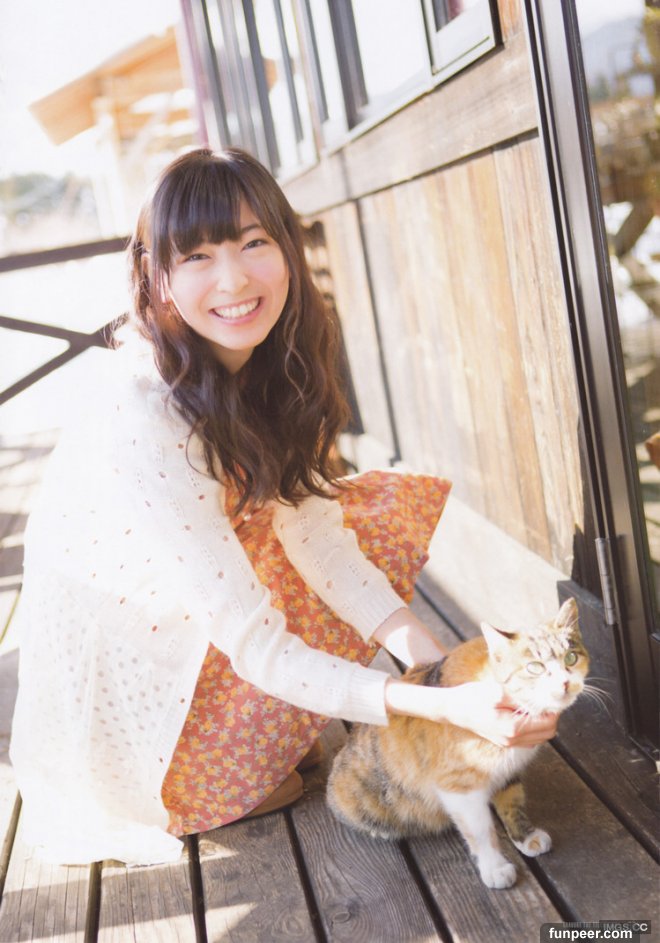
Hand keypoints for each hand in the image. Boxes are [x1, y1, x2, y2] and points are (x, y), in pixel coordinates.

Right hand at [440, 682, 557, 747]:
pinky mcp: (504, 742)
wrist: (453, 709)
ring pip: (540, 738)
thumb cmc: (472, 698)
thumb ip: (521, 698)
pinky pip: (529, 740)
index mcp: (513, 728)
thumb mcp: (497, 692)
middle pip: (548, 734)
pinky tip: (525, 714)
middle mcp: (513, 740)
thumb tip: (541, 699)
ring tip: (535, 706)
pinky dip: (533, 729)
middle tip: (545, 700)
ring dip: (543, 724)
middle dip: (551, 717)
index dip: (553, 709)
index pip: (548, 723)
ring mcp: (508, 743)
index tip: (551, 696)